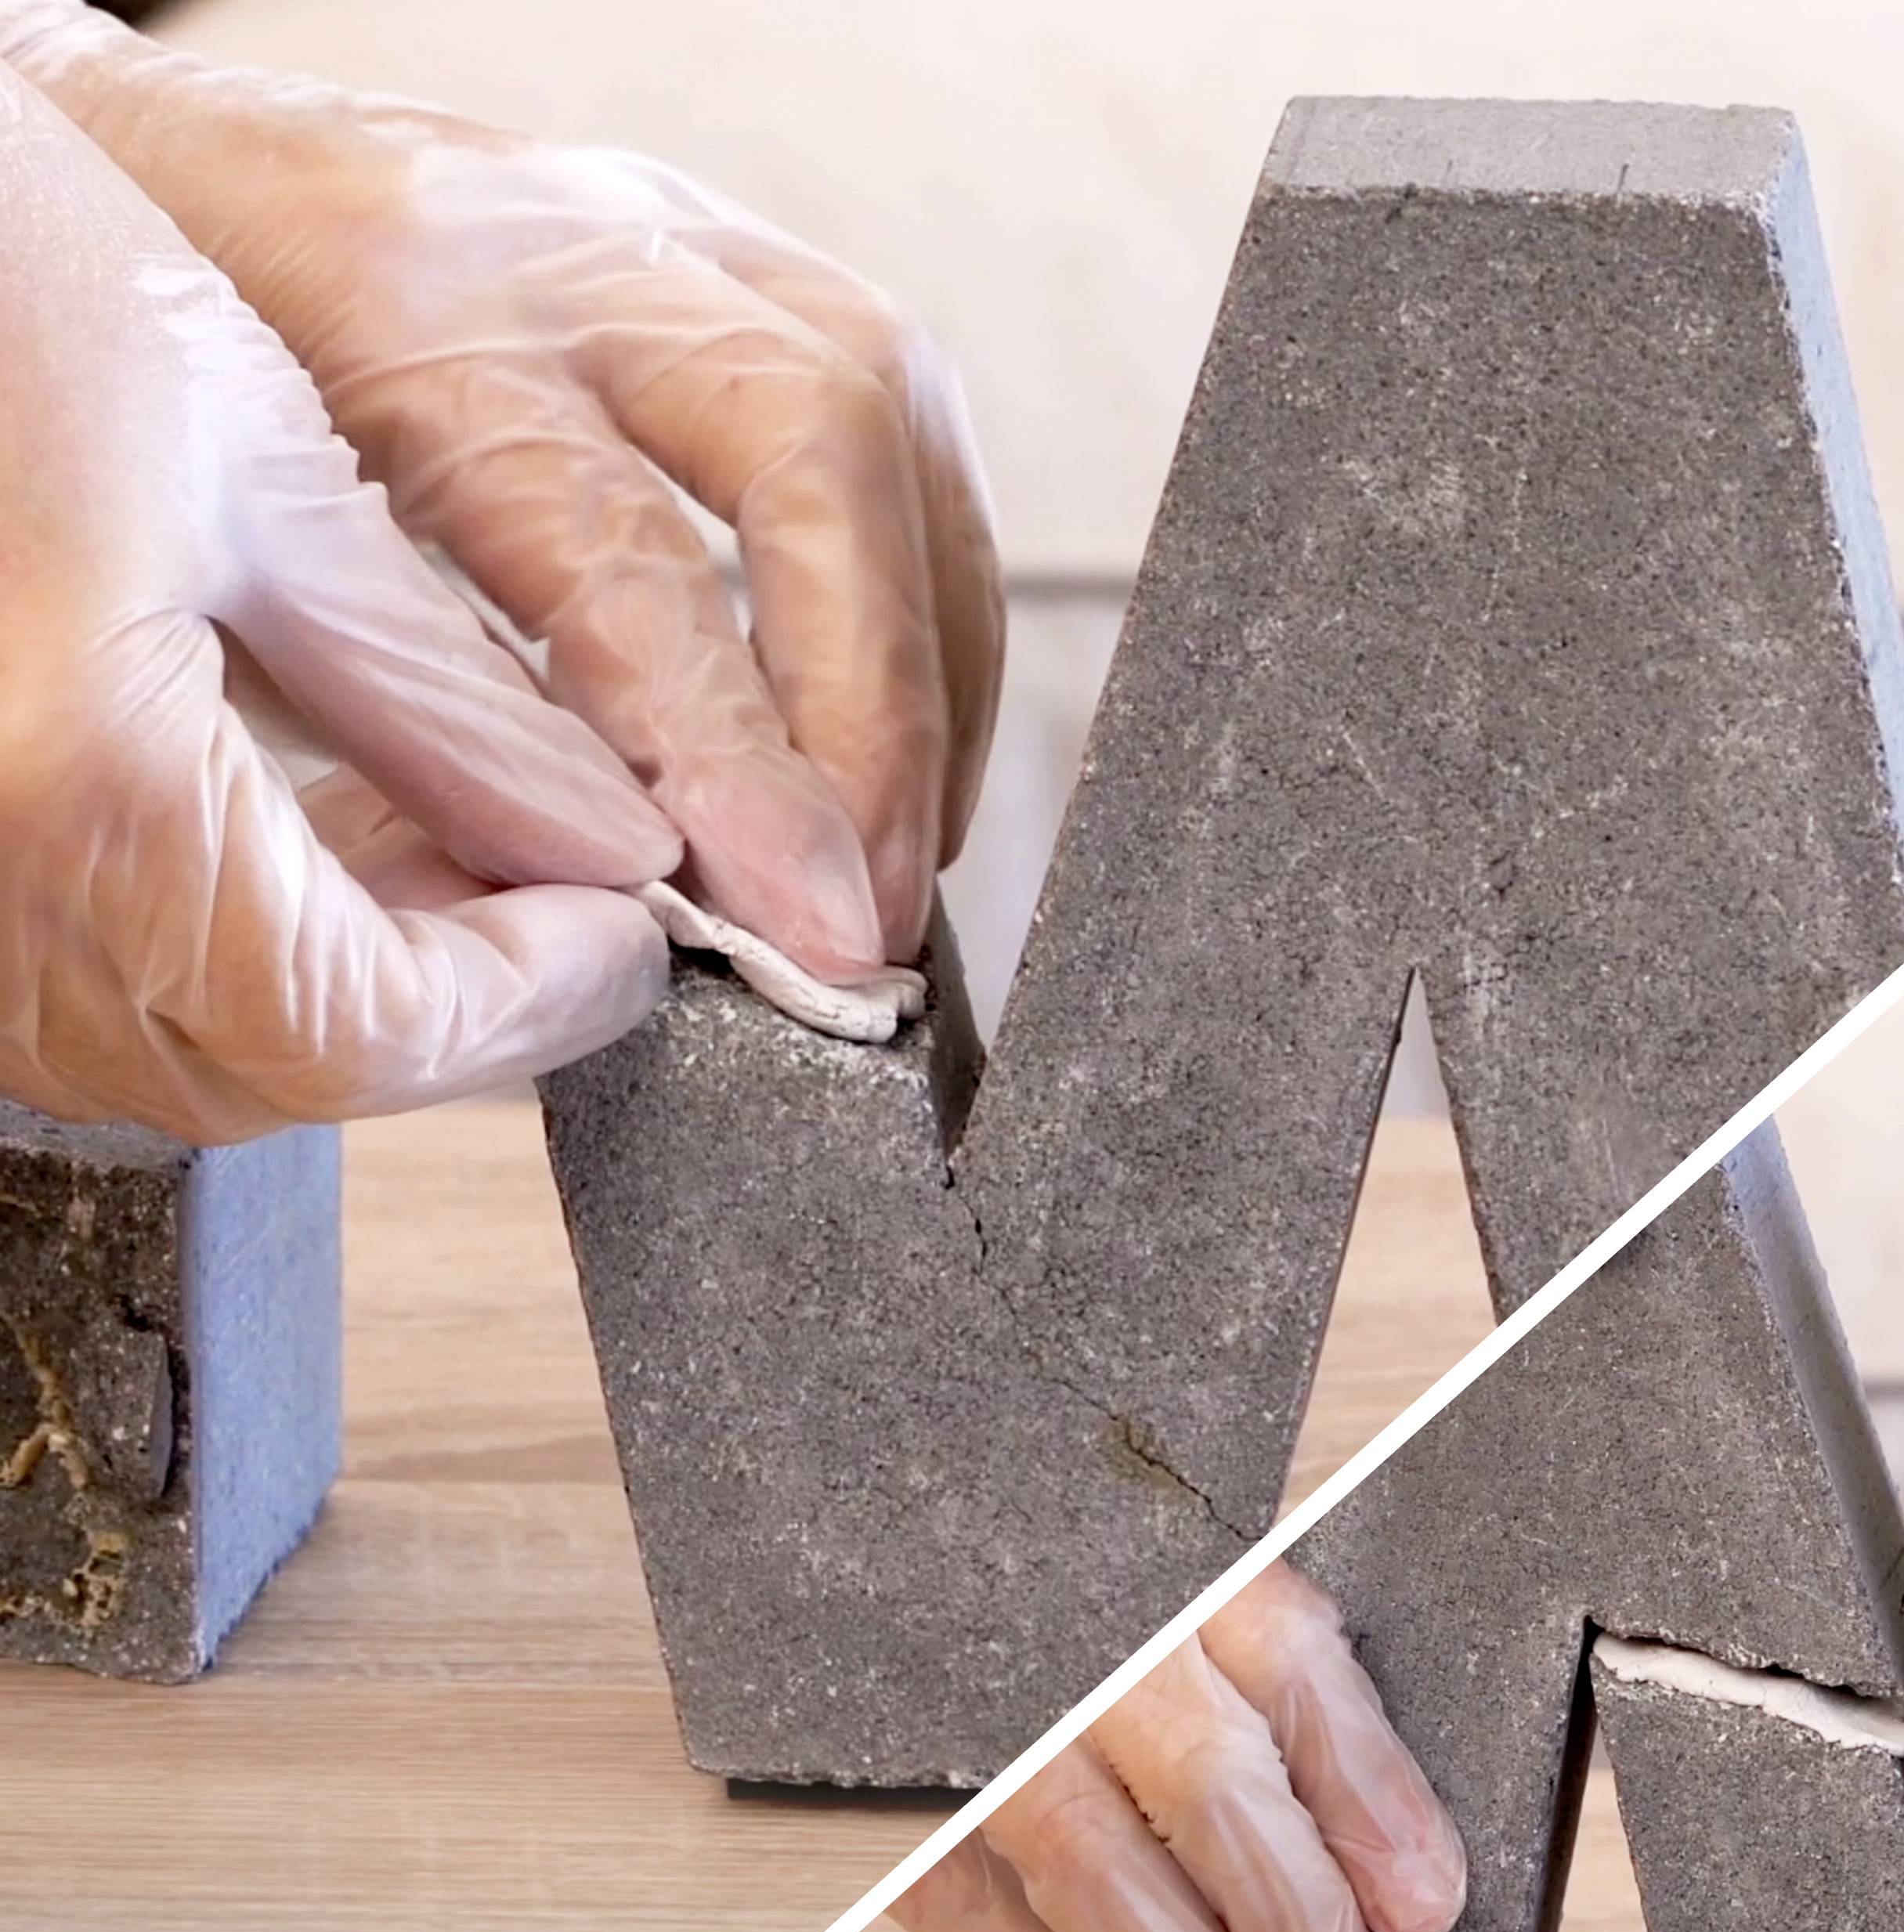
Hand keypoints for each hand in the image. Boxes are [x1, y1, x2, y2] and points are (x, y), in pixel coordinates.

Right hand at [0, 66, 680, 1140]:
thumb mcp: (257, 479)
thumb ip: (448, 703)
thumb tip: (618, 851)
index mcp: (82, 795)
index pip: (370, 1027)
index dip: (535, 997)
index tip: (640, 923)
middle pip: (283, 1067)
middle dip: (461, 996)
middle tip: (571, 880)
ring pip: (192, 1048)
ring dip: (357, 974)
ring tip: (456, 833)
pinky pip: (102, 985)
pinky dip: (240, 942)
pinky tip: (315, 824)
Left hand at [7, 4, 1003, 981]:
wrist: (114, 173)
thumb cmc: (150, 406)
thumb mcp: (239, 568)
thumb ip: (423, 717)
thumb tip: (613, 910)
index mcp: (393, 319)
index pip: (623, 559)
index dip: (739, 764)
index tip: (801, 925)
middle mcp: (554, 247)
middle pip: (810, 449)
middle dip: (878, 713)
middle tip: (871, 908)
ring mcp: (659, 231)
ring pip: (885, 417)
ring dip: (929, 666)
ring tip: (907, 853)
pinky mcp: (729, 260)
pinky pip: (899, 422)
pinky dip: (927, 601)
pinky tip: (911, 737)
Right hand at [892, 1564, 1467, 1931]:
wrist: (906, 1502)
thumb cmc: (1079, 1565)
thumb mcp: (1190, 1566)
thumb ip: (1278, 1679)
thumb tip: (1387, 1851)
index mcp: (1173, 1548)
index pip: (1289, 1660)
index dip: (1365, 1788)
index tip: (1422, 1898)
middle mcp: (1081, 1619)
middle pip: (1198, 1771)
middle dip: (1287, 1912)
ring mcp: (978, 1695)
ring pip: (1080, 1852)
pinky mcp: (895, 1764)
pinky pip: (955, 1891)